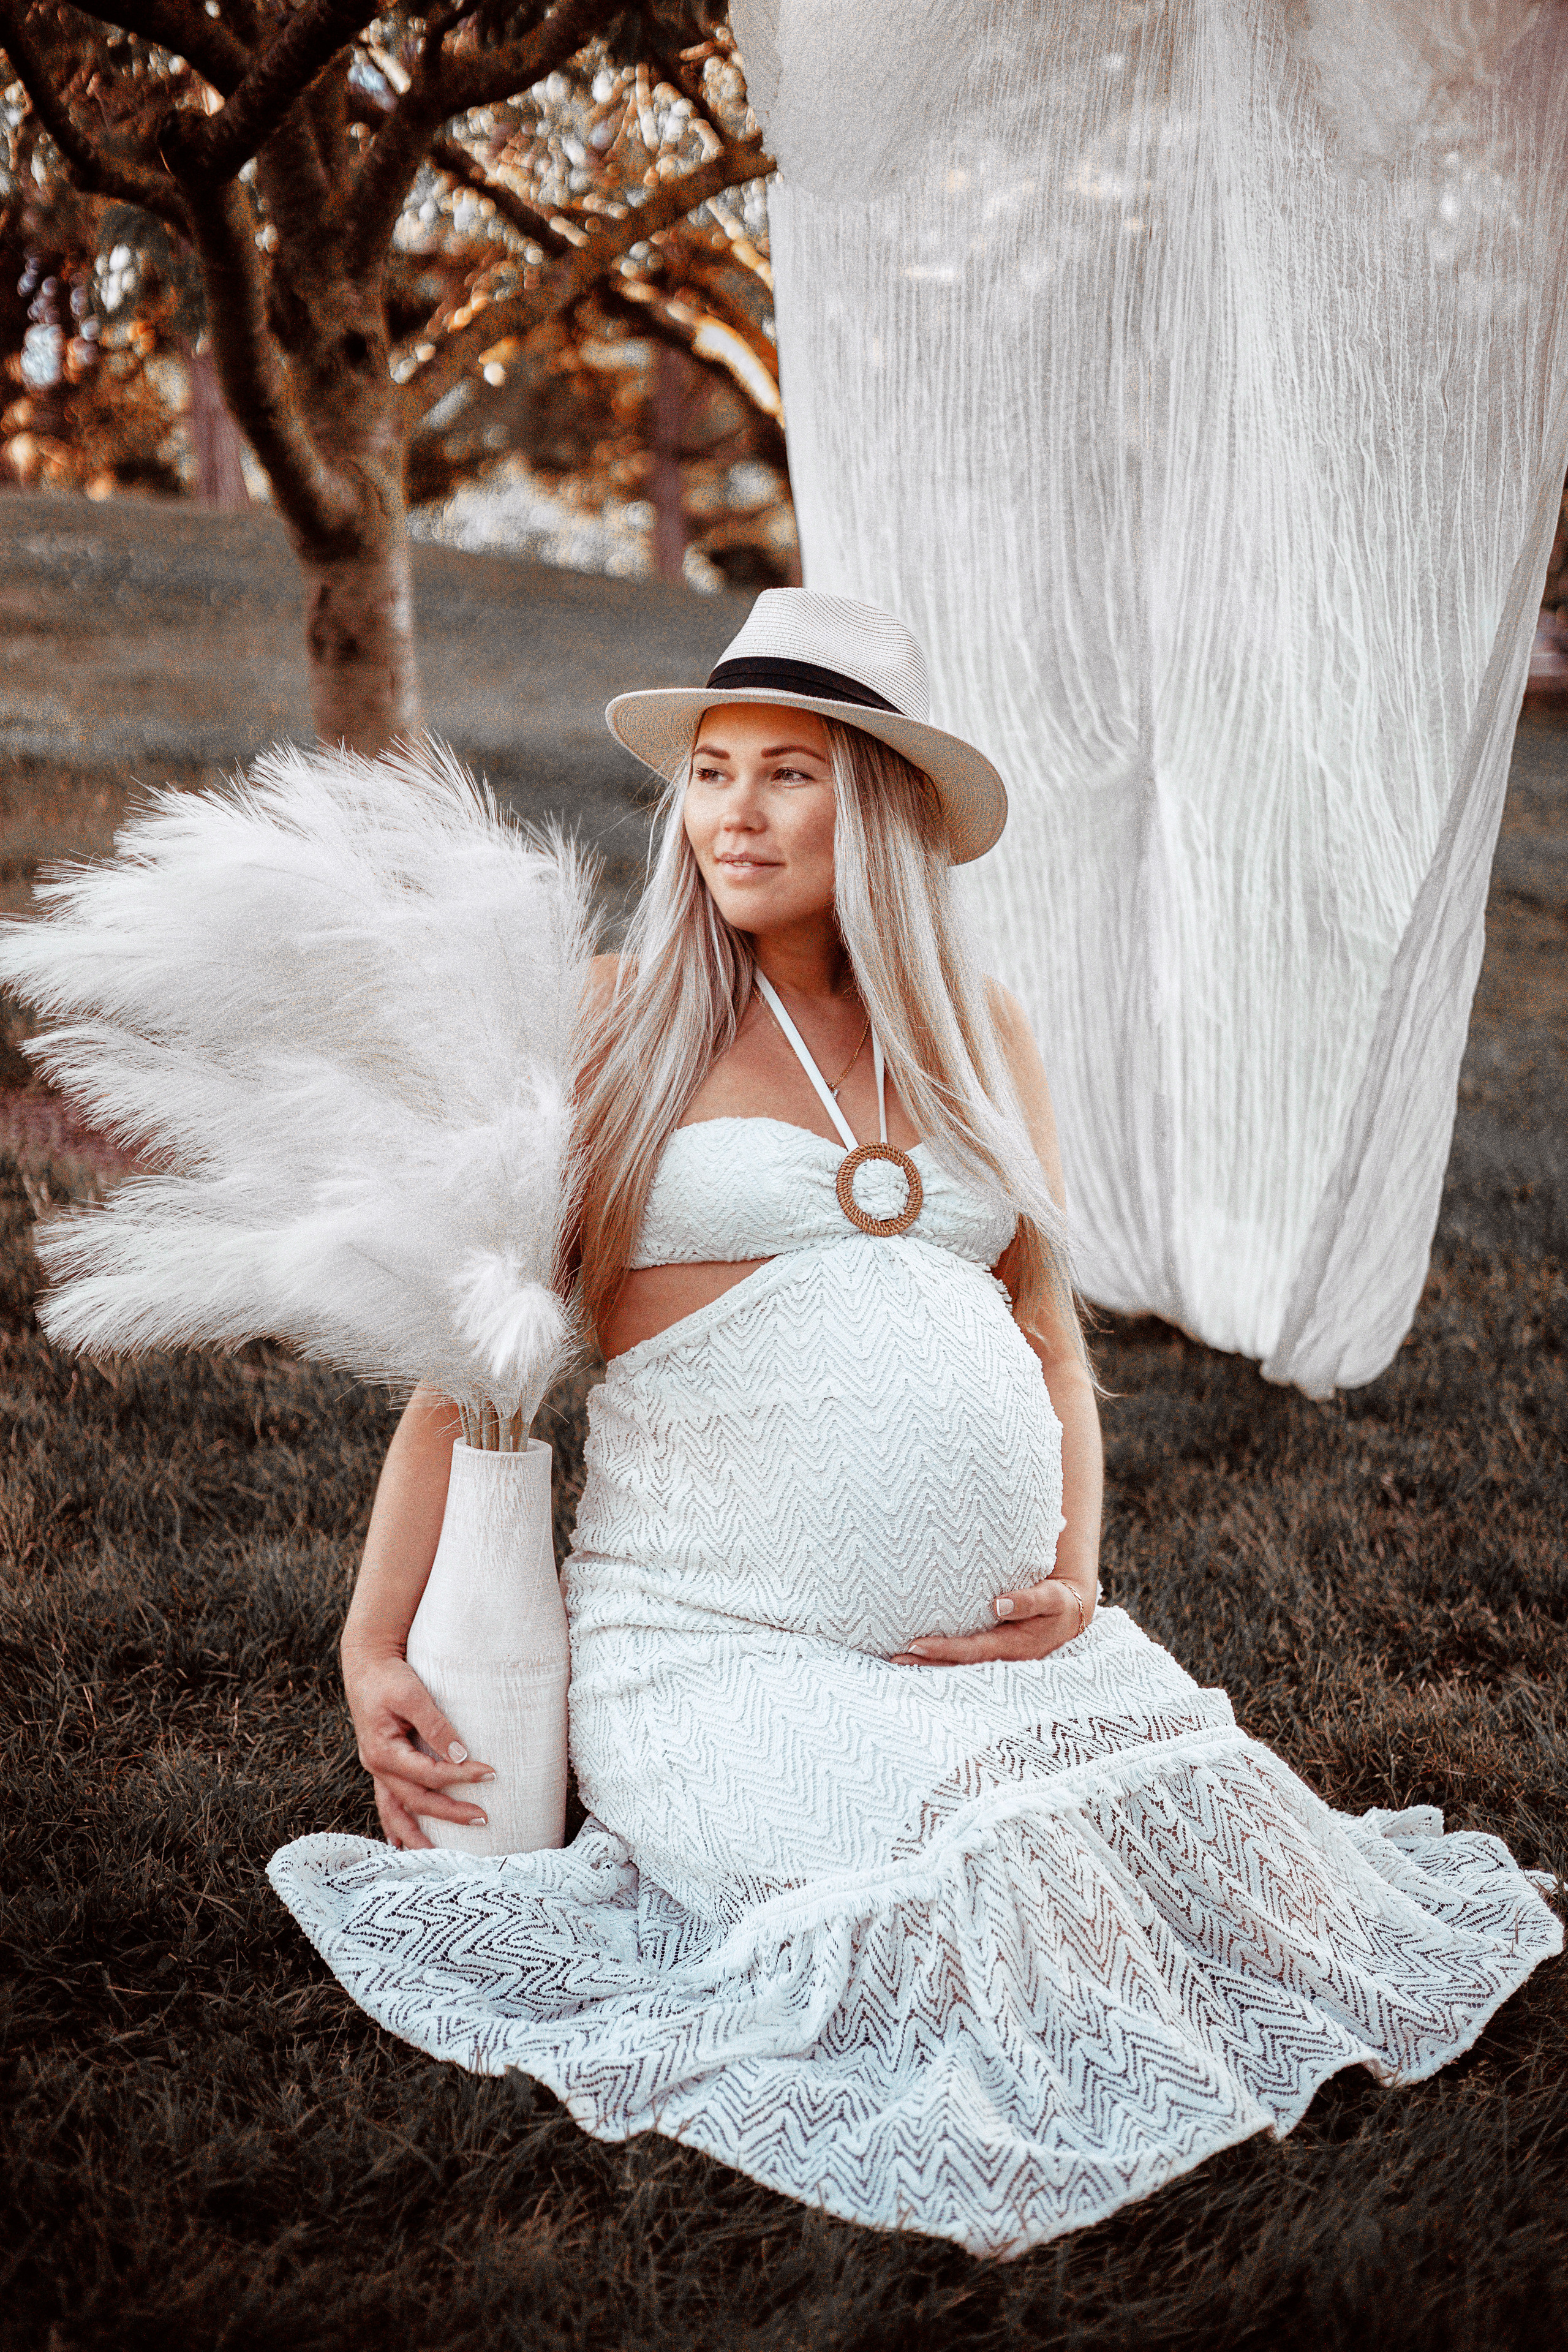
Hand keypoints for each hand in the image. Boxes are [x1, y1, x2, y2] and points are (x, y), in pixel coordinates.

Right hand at [342, 1645, 494, 1849]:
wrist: (366, 1666)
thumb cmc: (390, 1678)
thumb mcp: (413, 1695)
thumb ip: (436, 1725)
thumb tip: (460, 1754)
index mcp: (383, 1751)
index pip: (430, 1774)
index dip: (460, 1776)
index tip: (491, 1773)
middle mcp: (377, 1766)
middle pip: (416, 1800)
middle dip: (449, 1813)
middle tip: (484, 1818)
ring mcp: (377, 1769)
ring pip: (395, 1811)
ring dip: (415, 1835)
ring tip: (436, 1857)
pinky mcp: (382, 1765)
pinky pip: (387, 1802)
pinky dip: (395, 1823)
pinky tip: (400, 1843)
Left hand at [890, 1575, 1093, 1666]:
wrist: (1070, 1616)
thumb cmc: (1059, 1604)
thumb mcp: (1052, 1599)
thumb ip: (1028, 1601)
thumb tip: (998, 1604)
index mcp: (1015, 1647)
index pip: (972, 1651)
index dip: (943, 1650)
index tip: (915, 1644)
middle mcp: (1002, 1659)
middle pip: (958, 1665)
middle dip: (926, 1664)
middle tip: (895, 1658)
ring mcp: (996, 1659)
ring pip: (958, 1666)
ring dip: (929, 1665)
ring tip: (897, 1660)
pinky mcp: (992, 1652)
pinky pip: (963, 1659)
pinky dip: (940, 1659)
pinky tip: (918, 1657)